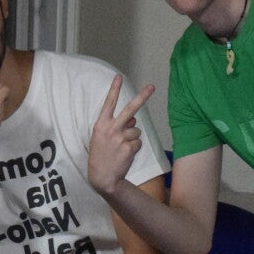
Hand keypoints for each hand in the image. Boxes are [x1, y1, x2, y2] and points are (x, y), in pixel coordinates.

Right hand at [87, 75, 153, 196]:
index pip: (108, 103)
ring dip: (132, 138)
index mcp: (101, 124)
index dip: (114, 89)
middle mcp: (111, 129)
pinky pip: (138, 143)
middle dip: (142, 97)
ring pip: (136, 130)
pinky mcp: (129, 148)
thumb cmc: (101, 155)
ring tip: (121, 148)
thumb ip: (116, 125)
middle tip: (152, 86)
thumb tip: (133, 118)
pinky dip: (134, 148)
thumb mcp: (102, 137)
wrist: (102, 177)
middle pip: (130, 109)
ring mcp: (121, 138)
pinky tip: (125, 155)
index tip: (118, 76)